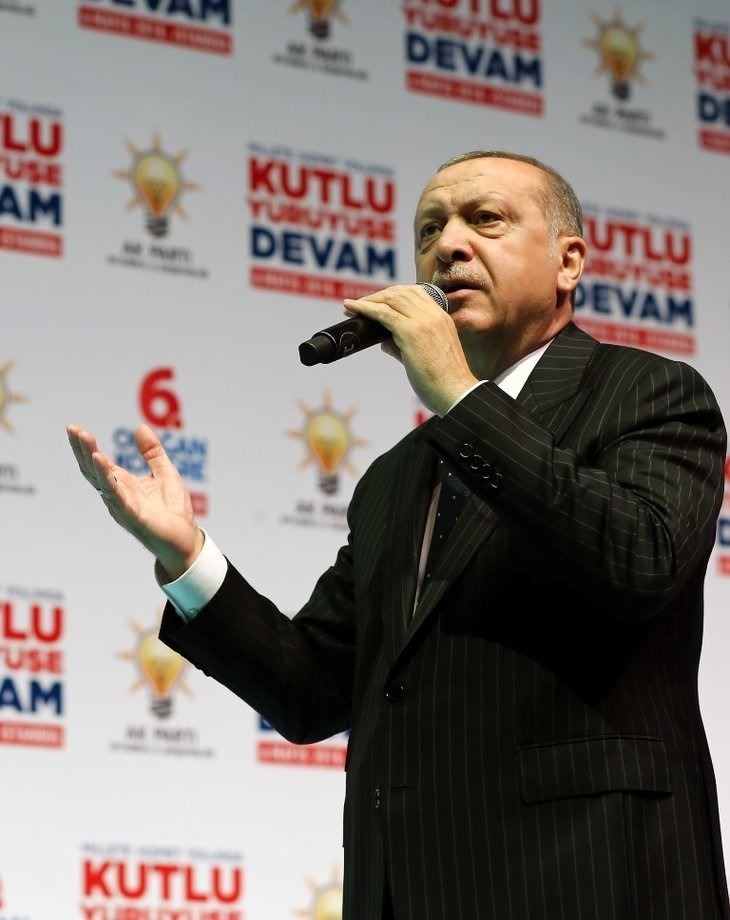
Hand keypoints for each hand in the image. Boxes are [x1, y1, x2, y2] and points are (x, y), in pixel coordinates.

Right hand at [66, 423, 202, 580]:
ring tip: (84, 438)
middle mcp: (118, 495)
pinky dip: (107, 479)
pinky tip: (100, 462)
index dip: (88, 446)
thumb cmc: (174, 510)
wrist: (186, 540)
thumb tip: (140, 427)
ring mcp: (123, 506)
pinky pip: (117, 496)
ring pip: (101, 481)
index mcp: (124, 484)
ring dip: (92, 459)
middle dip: (82, 449)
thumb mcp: (166, 473)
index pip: (100, 463)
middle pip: (94, 470)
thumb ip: (152, 453)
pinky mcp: (133, 516)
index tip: (75, 429)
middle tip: (72, 429)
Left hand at [343, 284, 477, 415]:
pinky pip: (384, 314)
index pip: (415, 293)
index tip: (378, 301)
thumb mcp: (427, 355)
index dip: (393, 294)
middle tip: (359, 305)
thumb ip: (404, 345)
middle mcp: (434, 315)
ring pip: (391, 299)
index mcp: (442, 317)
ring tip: (352, 307)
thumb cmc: (443, 382)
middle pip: (401, 292)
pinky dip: (365, 308)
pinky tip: (352, 308)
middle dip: (378, 296)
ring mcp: (423, 322)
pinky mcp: (411, 333)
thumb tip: (383, 342)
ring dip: (369, 300)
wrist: (456, 394)